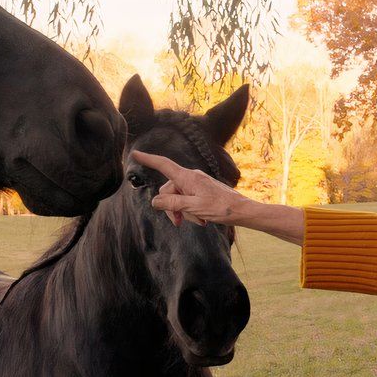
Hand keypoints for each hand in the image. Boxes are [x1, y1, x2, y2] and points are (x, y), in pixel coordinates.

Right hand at [131, 150, 249, 226]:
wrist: (241, 210)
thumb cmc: (220, 208)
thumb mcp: (193, 207)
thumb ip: (173, 203)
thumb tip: (155, 201)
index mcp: (187, 177)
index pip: (163, 165)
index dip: (148, 159)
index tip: (135, 153)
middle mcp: (190, 177)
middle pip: (168, 190)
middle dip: (171, 208)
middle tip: (179, 222)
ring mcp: (196, 184)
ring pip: (178, 198)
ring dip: (183, 212)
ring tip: (198, 221)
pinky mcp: (202, 191)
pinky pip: (188, 200)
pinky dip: (191, 211)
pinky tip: (202, 220)